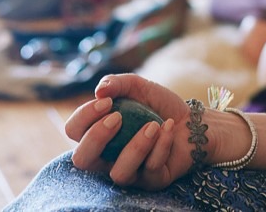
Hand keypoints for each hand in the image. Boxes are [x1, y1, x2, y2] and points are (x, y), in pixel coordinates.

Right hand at [66, 74, 193, 189]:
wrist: (191, 120)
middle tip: (117, 117)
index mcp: (99, 133)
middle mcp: (107, 156)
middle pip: (82, 160)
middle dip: (96, 137)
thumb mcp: (138, 86)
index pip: (73, 130)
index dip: (84, 116)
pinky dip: (160, 145)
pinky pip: (150, 170)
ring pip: (118, 174)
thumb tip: (99, 90)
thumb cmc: (158, 105)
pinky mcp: (152, 181)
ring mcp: (130, 172)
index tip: (106, 101)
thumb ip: (117, 83)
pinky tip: (168, 128)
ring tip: (152, 125)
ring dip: (135, 146)